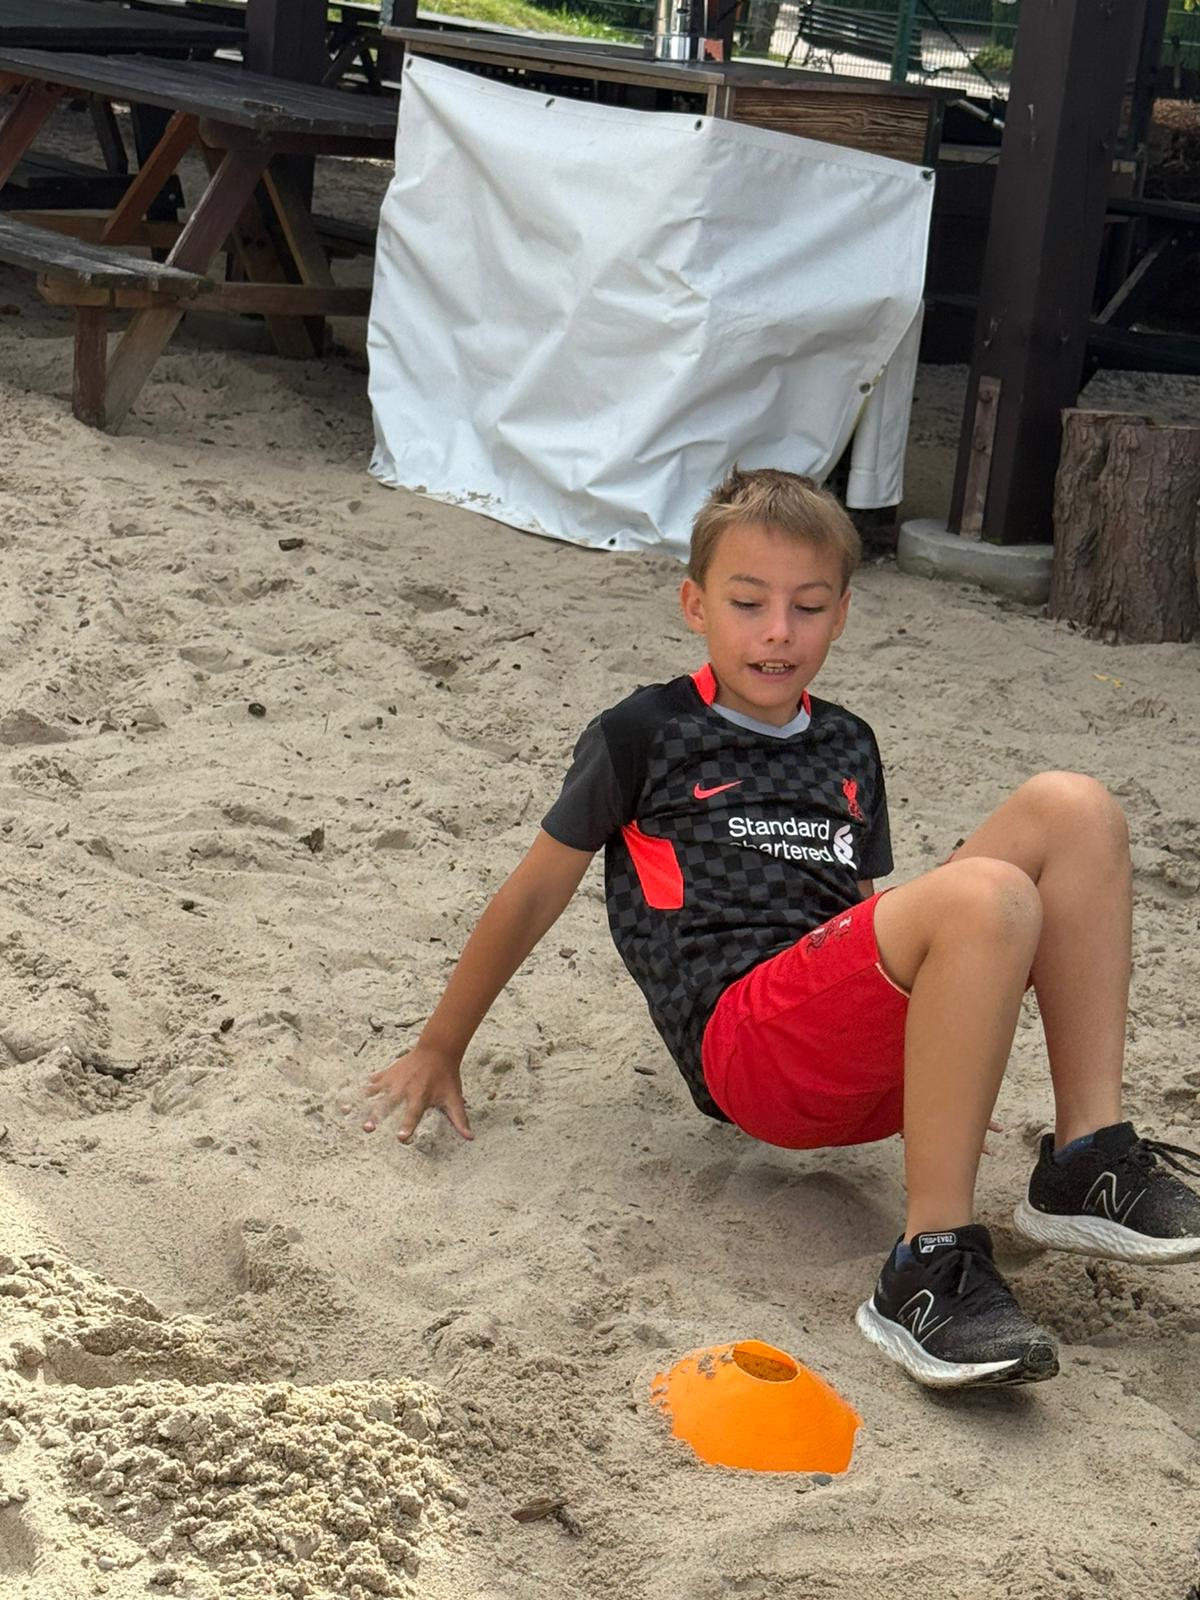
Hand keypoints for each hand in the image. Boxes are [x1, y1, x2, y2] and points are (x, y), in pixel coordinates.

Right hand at [359, 1044, 473, 1143]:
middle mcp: (404, 1089)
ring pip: (374, 1093)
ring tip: (346, 1111)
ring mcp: (393, 1080)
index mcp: (420, 1097)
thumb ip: (460, 1119)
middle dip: (376, 1116)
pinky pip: (373, 1082)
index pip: (413, 1115)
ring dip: (361, 1103)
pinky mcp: (388, 1073)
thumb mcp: (454, 1098)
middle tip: (367, 1128)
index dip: (407, 1126)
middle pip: (388, 1105)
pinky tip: (349, 1097)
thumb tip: (470, 1138)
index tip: (401, 1138)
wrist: (437, 1049)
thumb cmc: (446, 1077)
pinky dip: (362, 1089)